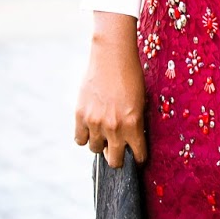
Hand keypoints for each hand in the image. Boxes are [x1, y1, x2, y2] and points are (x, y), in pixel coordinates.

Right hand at [74, 14, 148, 167]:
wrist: (112, 57)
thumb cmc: (131, 76)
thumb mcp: (140, 102)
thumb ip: (135, 124)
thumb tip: (130, 140)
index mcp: (133, 125)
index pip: (137, 155)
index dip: (137, 157)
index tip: (136, 156)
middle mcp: (114, 128)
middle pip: (114, 161)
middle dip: (117, 158)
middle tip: (117, 149)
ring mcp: (95, 122)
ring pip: (95, 149)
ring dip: (99, 143)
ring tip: (103, 132)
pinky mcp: (80, 115)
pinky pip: (79, 139)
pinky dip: (84, 136)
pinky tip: (90, 128)